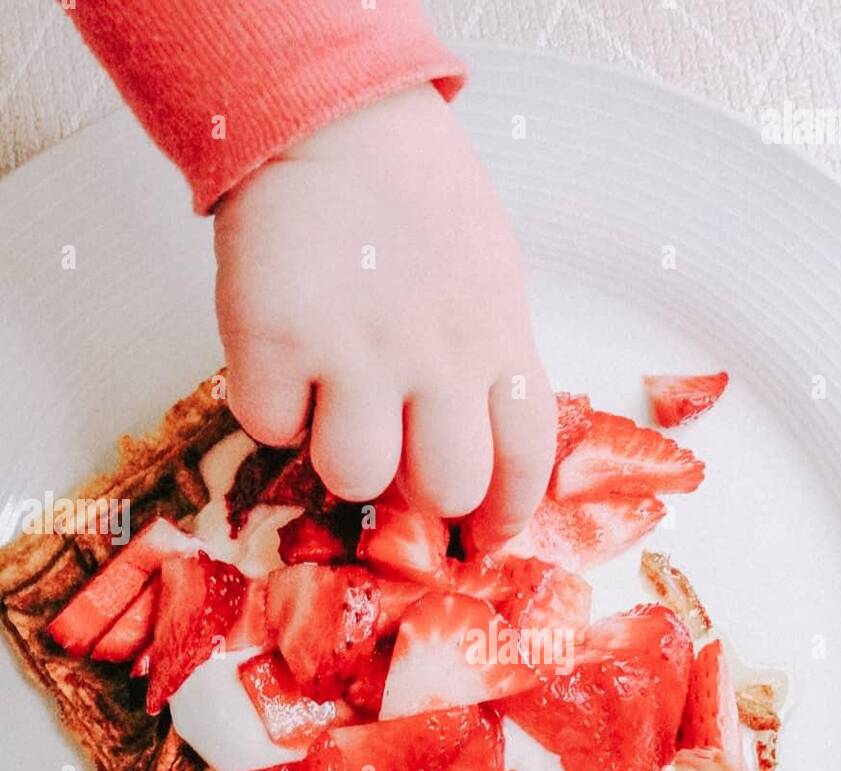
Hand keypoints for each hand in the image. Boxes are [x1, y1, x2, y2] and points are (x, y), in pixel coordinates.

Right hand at [213, 84, 555, 541]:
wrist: (333, 118)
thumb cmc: (418, 203)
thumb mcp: (490, 282)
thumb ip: (490, 369)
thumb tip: (479, 465)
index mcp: (499, 340)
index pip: (523, 464)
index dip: (504, 516)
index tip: (481, 537)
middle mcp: (438, 355)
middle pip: (444, 491)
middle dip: (419, 492)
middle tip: (395, 455)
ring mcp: (356, 349)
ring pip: (354, 477)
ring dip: (340, 452)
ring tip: (331, 396)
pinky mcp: (276, 338)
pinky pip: (270, 429)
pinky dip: (272, 408)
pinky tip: (285, 359)